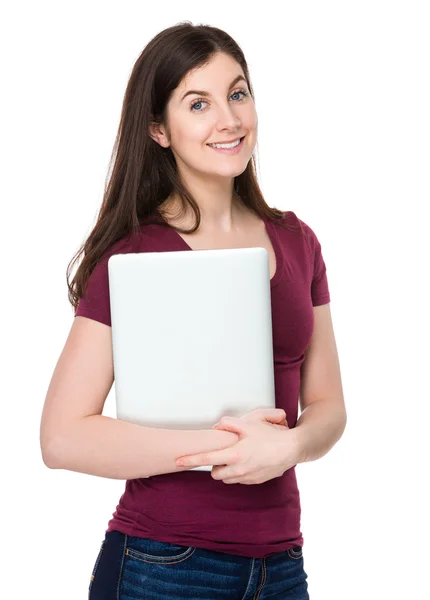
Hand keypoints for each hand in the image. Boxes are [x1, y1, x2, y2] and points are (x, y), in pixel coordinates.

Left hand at [175, 409, 299, 484]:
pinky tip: (247, 461)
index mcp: (235, 455)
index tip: (178, 461)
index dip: (190, 460)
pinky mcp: (255, 481)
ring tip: (235, 456)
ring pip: (227, 478)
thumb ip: (230, 423)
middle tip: (222, 453)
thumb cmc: (270, 435)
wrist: (291, 449)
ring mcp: (247, 477)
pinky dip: (238, 472)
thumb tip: (217, 426)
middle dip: (214, 466)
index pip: (207, 460)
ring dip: (226, 470)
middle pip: (215, 474)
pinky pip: (240, 480)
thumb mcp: (250, 423)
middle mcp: (239, 469)